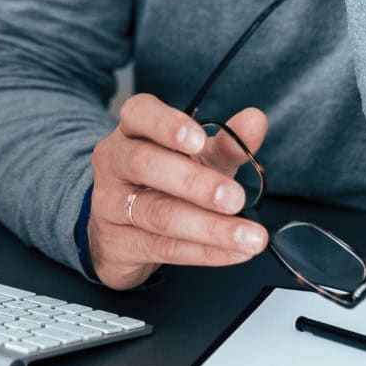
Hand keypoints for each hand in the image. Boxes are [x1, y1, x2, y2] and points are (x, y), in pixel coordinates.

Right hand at [87, 94, 269, 289]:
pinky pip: (162, 248)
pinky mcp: (116, 244)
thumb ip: (227, 141)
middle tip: (236, 198)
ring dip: (209, 227)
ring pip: (157, 213)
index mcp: (133, 129)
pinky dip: (203, 252)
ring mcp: (109, 203)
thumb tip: (256, 121)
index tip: (199, 139)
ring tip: (248, 236)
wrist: (124, 230)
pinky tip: (232, 252)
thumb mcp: (198, 158)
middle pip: (146, 164)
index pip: (139, 114)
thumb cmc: (163, 181)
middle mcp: (115, 161)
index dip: (167, 124)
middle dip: (196, 183)